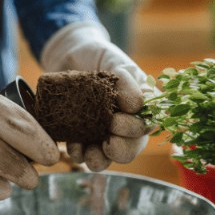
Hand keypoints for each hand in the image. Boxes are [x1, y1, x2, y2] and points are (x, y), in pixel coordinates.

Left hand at [40, 21, 152, 170]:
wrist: (68, 54)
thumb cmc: (99, 57)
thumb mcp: (117, 63)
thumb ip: (129, 81)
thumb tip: (136, 106)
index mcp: (140, 108)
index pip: (146, 126)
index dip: (134, 130)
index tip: (116, 122)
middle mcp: (125, 125)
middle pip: (130, 148)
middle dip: (120, 151)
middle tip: (108, 144)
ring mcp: (103, 133)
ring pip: (107, 157)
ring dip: (98, 159)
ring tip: (88, 153)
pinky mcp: (82, 136)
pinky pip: (83, 153)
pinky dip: (79, 154)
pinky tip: (73, 147)